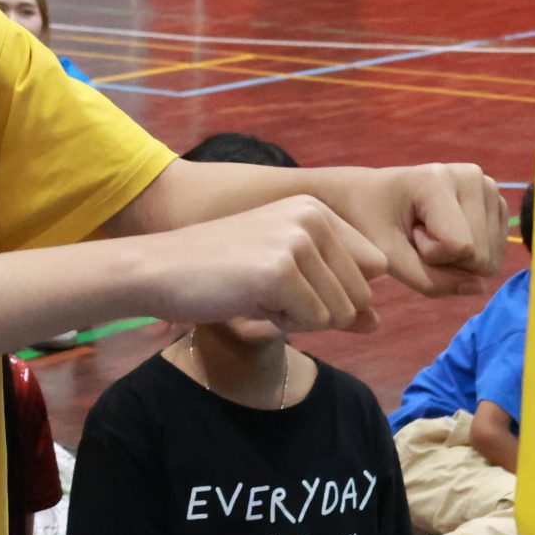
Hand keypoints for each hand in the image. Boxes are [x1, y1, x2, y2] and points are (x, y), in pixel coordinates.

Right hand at [126, 196, 387, 333]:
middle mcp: (312, 216)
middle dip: (319, 309)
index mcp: (317, 210)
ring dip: (300, 319)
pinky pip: (315, 322)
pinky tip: (248, 301)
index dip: (336, 291)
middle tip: (267, 292)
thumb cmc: (218, 273)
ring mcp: (296, 241)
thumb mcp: (286, 278)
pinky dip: (283, 325)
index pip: (373, 268)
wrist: (158, 269)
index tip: (288, 283)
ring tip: (256, 294)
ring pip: (341, 312)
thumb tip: (376, 325)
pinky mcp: (281, 270)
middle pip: (361, 294)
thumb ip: (335, 296)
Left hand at [333, 163, 508, 297]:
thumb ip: (430, 280)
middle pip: (480, 256)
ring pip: (491, 257)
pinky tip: (446, 231)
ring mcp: (489, 188)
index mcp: (438, 179)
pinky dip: (469, 254)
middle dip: (445, 258)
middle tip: (416, 233)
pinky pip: (496, 252)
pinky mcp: (498, 203)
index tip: (406, 232)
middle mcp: (473, 177)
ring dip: (456, 257)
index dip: (431, 256)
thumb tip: (479, 286)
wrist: (370, 196)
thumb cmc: (371, 223)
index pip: (460, 247)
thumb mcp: (388, 257)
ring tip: (429, 230)